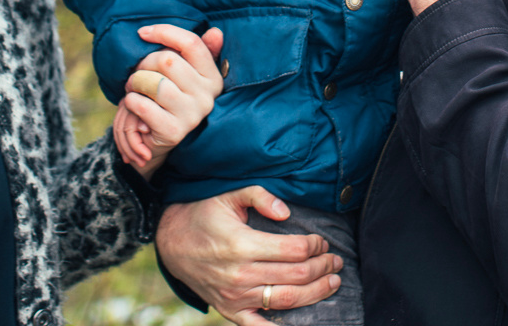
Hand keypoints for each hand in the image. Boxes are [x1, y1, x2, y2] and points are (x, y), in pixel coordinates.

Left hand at [114, 24, 224, 177]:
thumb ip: (197, 51)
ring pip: (154, 82)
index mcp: (212, 76)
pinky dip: (131, 101)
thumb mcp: (184, 73)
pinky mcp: (174, 132)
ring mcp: (192, 115)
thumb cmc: (170, 98)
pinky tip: (134, 104)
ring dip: (136, 82)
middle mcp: (207, 95)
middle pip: (168, 60)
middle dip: (144, 63)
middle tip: (137, 72)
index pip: (191, 43)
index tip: (142, 33)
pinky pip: (143, 105)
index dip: (165, 32)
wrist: (158, 139)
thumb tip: (215, 32)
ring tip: (134, 88)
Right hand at [156, 188, 343, 324]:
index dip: (315, 245)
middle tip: (335, 260)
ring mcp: (235, 297)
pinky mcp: (230, 311)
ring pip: (287, 300)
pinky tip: (304, 322)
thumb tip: (287, 212)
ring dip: (316, 292)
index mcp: (242, 244)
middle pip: (296, 275)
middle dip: (322, 267)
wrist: (172, 243)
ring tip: (332, 282)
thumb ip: (260, 196)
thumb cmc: (204, 215)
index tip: (322, 240)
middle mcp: (240, 274)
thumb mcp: (229, 195)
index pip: (293, 250)